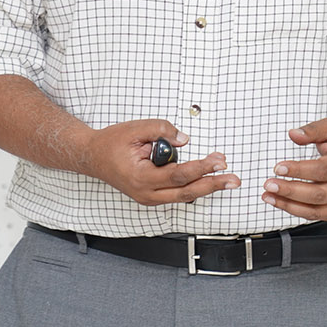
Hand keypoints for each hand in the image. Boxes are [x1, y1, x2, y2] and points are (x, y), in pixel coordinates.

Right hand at [84, 119, 239, 206]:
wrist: (92, 156)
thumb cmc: (111, 143)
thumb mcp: (135, 128)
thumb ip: (162, 130)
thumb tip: (185, 139)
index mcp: (141, 177)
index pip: (178, 175)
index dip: (201, 168)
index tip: (218, 160)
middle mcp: (146, 194)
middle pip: (186, 192)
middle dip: (212, 185)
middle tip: (233, 179)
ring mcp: (149, 198)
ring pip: (184, 196)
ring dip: (206, 186)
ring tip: (226, 178)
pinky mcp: (152, 196)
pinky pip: (177, 194)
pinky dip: (193, 186)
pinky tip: (208, 179)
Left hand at [260, 119, 326, 221]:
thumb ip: (312, 130)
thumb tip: (293, 134)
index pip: (322, 170)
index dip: (299, 170)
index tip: (279, 167)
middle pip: (318, 194)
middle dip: (290, 191)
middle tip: (269, 184)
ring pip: (316, 211)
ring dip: (289, 205)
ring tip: (269, 196)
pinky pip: (317, 216)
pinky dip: (297, 211)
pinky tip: (281, 202)